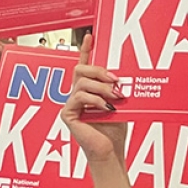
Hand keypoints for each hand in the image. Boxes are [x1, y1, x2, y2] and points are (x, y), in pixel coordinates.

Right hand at [62, 36, 127, 163]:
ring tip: (115, 98)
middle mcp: (77, 94)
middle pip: (81, 69)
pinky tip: (106, 108)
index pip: (85, 66)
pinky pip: (78, 97)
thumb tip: (120, 77)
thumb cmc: (114, 131)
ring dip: (102, 88)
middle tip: (116, 80)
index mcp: (89, 91)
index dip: (85, 50)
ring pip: (82, 82)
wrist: (110, 151)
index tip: (90, 36)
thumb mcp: (119, 104)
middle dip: (99, 70)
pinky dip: (95, 100)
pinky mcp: (67, 113)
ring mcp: (71, 103)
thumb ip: (115, 89)